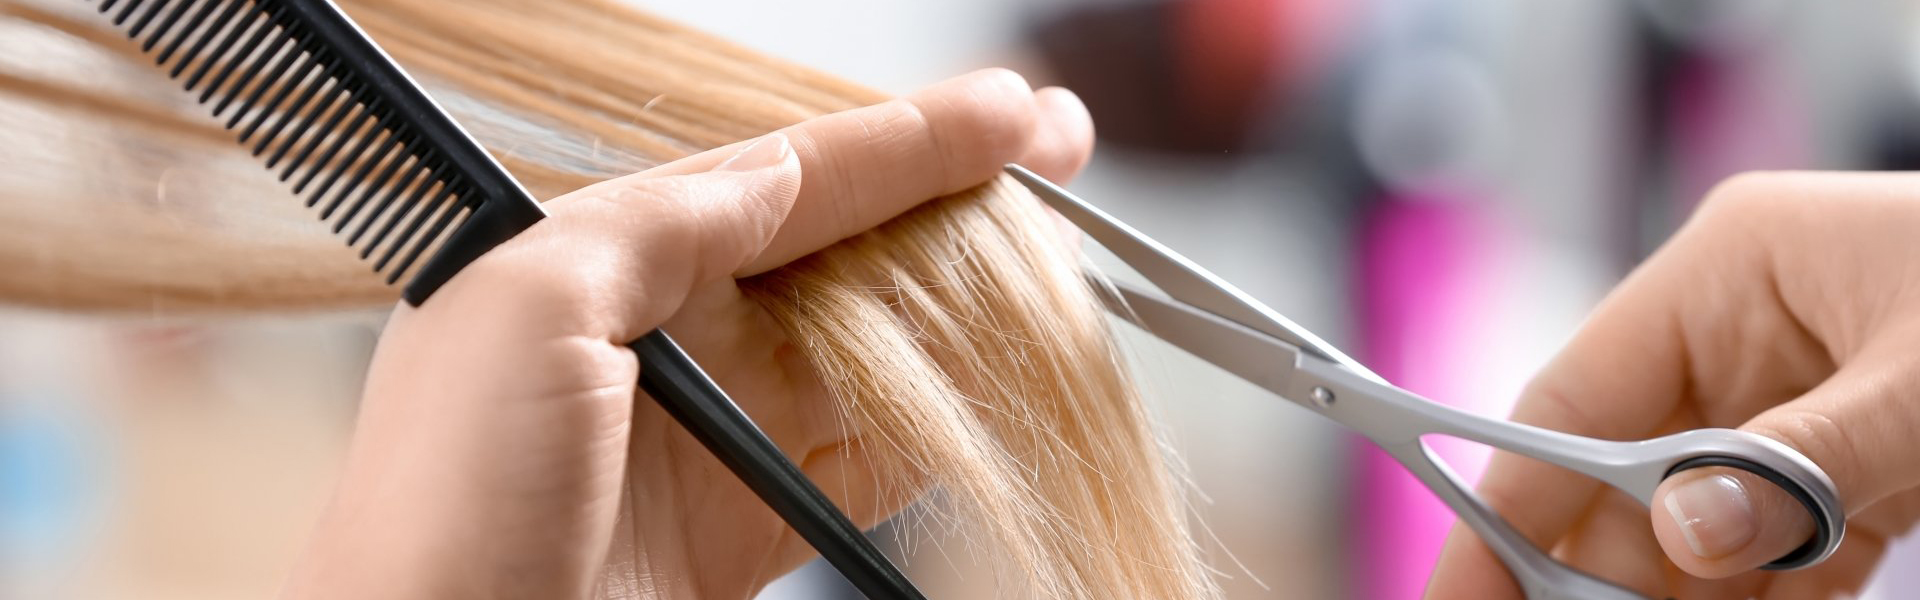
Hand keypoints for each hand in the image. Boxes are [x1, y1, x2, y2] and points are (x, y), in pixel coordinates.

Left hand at [280, 69, 1095, 599]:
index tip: (1009, 117)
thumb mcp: (523, 309)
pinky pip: (873, 460)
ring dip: (965, 304)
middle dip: (951, 204)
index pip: (784, 179)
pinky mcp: (751, 529)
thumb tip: (776, 167)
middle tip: (1054, 165)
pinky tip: (1001, 378)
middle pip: (844, 249)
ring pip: (873, 346)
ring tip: (1050, 267)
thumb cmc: (438, 509)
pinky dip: (946, 421)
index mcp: (606, 264)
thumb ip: (661, 224)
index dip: (903, 141)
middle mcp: (668, 339)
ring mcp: (718, 437)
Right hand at [1427, 172, 1919, 598]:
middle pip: (1626, 483)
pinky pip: (1787, 554)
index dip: (1504, 503)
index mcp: (1730, 272)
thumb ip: (1807, 458)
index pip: (1574, 402)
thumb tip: (1687, 532)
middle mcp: (1747, 339)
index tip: (1460, 589)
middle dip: (1598, 575)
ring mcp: (1802, 405)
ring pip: (1701, 530)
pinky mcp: (1867, 469)